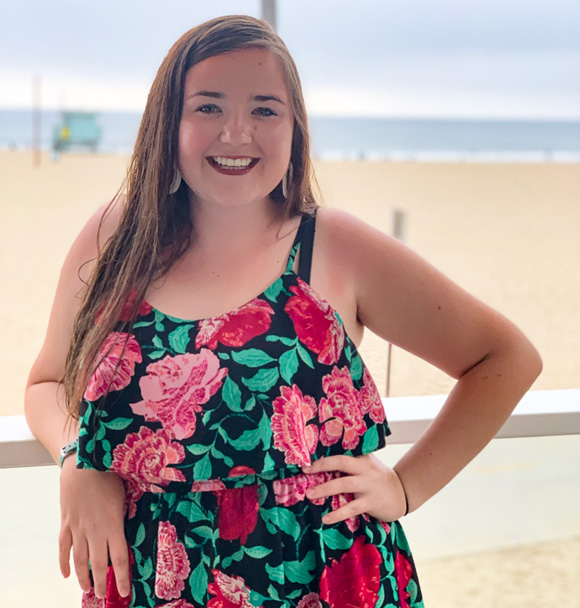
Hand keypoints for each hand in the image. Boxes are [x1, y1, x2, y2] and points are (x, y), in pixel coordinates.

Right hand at [59, 458, 129, 598]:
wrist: (81, 463)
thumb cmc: (109, 472)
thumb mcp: (126, 490)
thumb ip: (130, 508)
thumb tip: (145, 515)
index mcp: (113, 524)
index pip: (120, 557)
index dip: (122, 577)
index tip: (124, 592)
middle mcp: (95, 530)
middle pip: (98, 564)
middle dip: (101, 582)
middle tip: (103, 595)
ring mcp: (78, 528)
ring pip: (79, 559)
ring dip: (83, 576)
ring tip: (87, 589)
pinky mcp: (66, 522)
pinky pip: (63, 547)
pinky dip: (64, 562)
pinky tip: (66, 574)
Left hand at [301, 454, 406, 524]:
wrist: (403, 493)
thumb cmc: (378, 478)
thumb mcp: (368, 466)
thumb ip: (352, 464)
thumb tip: (323, 465)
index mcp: (362, 458)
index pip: (341, 454)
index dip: (324, 457)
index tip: (307, 461)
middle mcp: (365, 469)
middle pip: (342, 463)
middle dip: (323, 466)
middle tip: (306, 471)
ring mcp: (368, 486)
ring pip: (344, 484)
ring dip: (325, 489)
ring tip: (310, 494)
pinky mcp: (371, 502)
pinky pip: (351, 508)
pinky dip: (337, 514)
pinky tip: (325, 518)